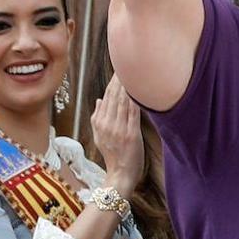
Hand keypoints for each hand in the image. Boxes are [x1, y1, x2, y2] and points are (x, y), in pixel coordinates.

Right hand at [92, 75, 143, 197]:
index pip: (106, 98)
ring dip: (128, 85)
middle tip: (127, 63)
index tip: (119, 68)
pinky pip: (133, 112)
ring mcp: (118, 129)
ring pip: (123, 101)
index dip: (112, 82)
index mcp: (99, 123)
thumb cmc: (113, 155)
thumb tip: (99, 100)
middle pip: (113, 96)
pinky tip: (139, 88)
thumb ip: (98, 117)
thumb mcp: (100, 136)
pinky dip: (136, 99)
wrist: (120, 174)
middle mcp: (107, 124)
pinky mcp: (131, 133)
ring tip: (133, 70)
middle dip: (120, 79)